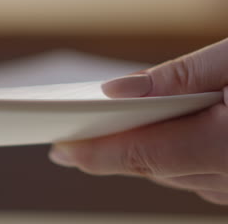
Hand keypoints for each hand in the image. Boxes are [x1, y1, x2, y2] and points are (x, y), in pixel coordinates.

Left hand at [50, 39, 227, 205]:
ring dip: (135, 152)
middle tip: (66, 138)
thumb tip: (119, 91)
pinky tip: (147, 133)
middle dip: (107, 151)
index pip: (147, 154)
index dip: (99, 152)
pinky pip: (189, 172)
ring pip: (169, 173)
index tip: (61, 146)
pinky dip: (163, 152)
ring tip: (98, 132)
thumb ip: (180, 77)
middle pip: (154, 166)